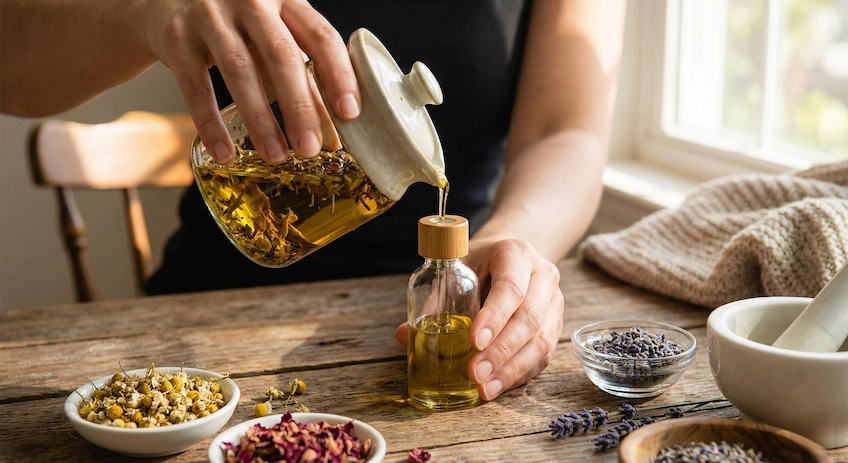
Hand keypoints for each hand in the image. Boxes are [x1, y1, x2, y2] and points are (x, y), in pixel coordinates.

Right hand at [137, 0, 359, 163]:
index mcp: (286, 0)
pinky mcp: (177, 37)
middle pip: (281, 55)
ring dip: (260, 120)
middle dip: (299, 107)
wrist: (167, 2)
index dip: (338, 75)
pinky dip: (212, 124)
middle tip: (310, 149)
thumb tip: (334, 139)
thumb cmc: (238, 27)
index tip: (350, 114)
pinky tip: (226, 153)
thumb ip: (305, 83)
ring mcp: (211, 15)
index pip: (321, 35)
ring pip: (240, 71)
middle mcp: (251, 0)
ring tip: (276, 156)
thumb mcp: (274, 43)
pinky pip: (197, 86)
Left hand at [394, 238, 562, 400]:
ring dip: (511, 369)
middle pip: (529, 318)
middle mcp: (543, 276)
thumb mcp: (458, 267)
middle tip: (474, 373)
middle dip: (500, 351)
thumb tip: (402, 334)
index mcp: (517, 254)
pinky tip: (498, 386)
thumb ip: (436, 300)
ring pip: (541, 340)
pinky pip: (544, 354)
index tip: (474, 341)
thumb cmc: (481, 262)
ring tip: (485, 388)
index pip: (511, 287)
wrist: (512, 257)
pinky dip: (520, 374)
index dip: (494, 316)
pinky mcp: (556, 325)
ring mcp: (555, 302)